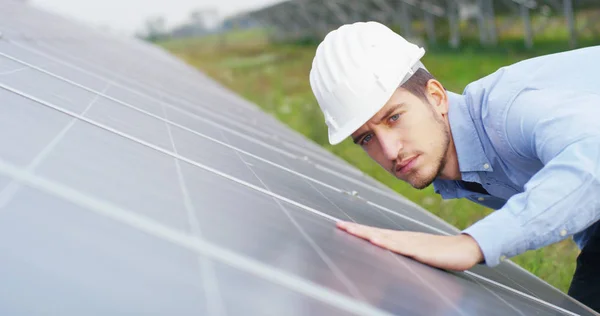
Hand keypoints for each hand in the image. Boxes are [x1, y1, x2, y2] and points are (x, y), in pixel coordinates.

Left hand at [337, 221, 483, 270]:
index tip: (340, 226)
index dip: (358, 230)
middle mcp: (403, 238)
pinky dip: (388, 244)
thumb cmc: (440, 253)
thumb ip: (402, 253)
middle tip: (339, 226)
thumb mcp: (416, 254)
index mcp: (401, 239)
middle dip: (357, 230)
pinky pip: (401, 247)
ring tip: (352, 231)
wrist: (464, 249)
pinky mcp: (421, 252)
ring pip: (385, 238)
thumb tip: (385, 253)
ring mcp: (412, 244)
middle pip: (376, 233)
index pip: (375, 233)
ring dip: (368, 234)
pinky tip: (378, 241)